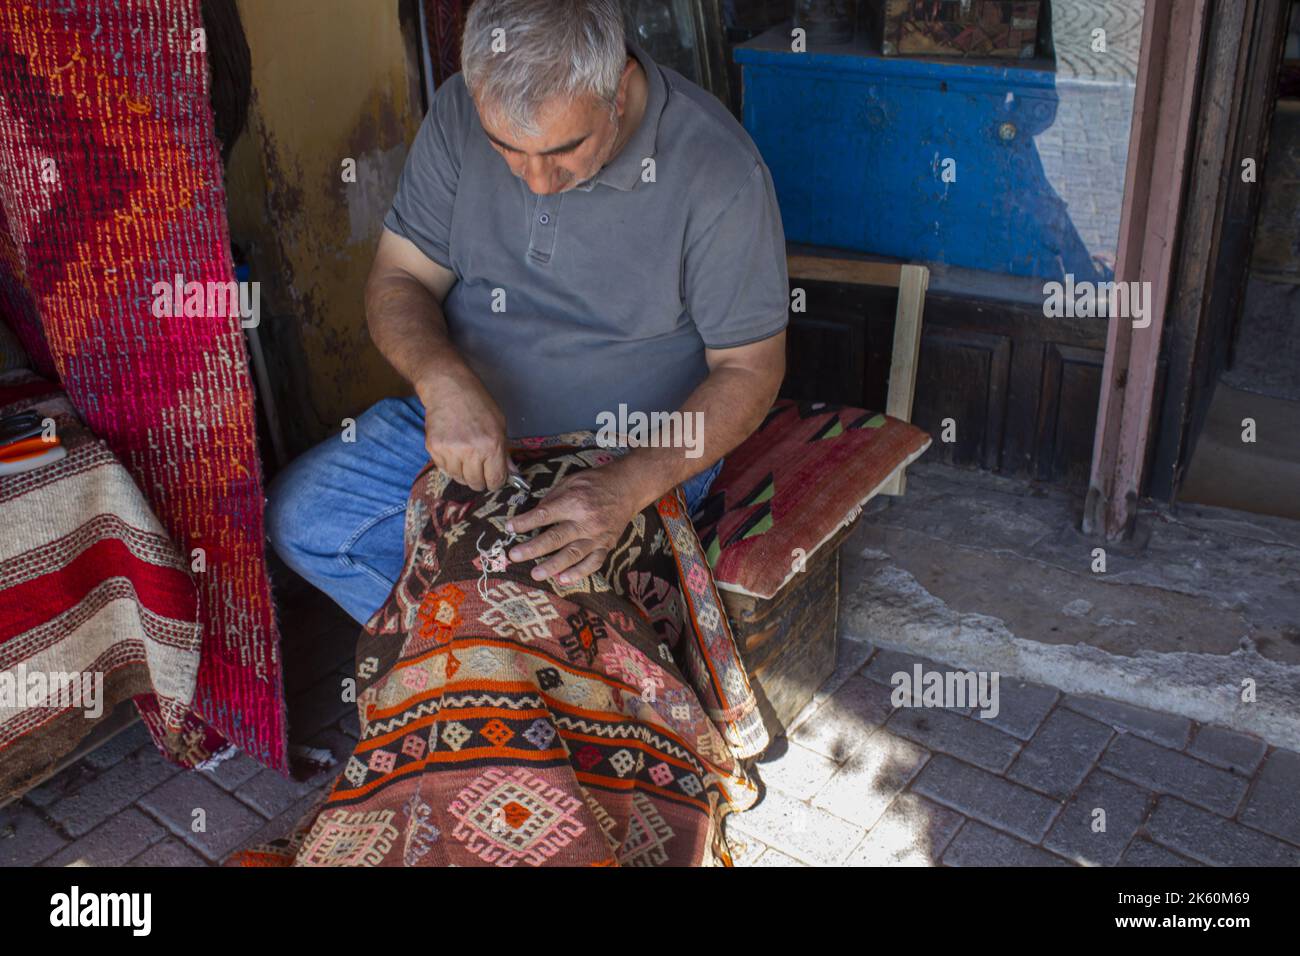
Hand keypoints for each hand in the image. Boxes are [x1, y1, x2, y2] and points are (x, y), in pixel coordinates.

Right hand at [415, 366, 511, 491]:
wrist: (448, 387)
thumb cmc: (477, 403)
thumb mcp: (499, 425)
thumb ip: (504, 452)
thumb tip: (511, 473)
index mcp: (491, 446)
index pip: (495, 481)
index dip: (495, 481)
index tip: (493, 477)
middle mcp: (470, 452)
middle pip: (476, 484)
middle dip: (480, 479)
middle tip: (479, 467)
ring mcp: (450, 451)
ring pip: (459, 479)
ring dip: (463, 472)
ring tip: (465, 454)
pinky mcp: (434, 449)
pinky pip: (444, 469)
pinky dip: (450, 464)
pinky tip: (453, 449)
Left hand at [504, 465, 642, 583]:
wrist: (627, 487)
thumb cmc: (595, 482)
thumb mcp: (570, 481)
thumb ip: (552, 499)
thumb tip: (533, 517)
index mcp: (575, 501)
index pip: (545, 514)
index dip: (525, 522)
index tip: (509, 527)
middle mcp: (586, 520)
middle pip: (556, 538)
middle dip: (533, 548)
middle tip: (514, 556)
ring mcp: (597, 536)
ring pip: (573, 554)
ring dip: (553, 566)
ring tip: (535, 574)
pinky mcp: (607, 545)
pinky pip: (593, 563)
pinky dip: (578, 573)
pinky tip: (563, 580)